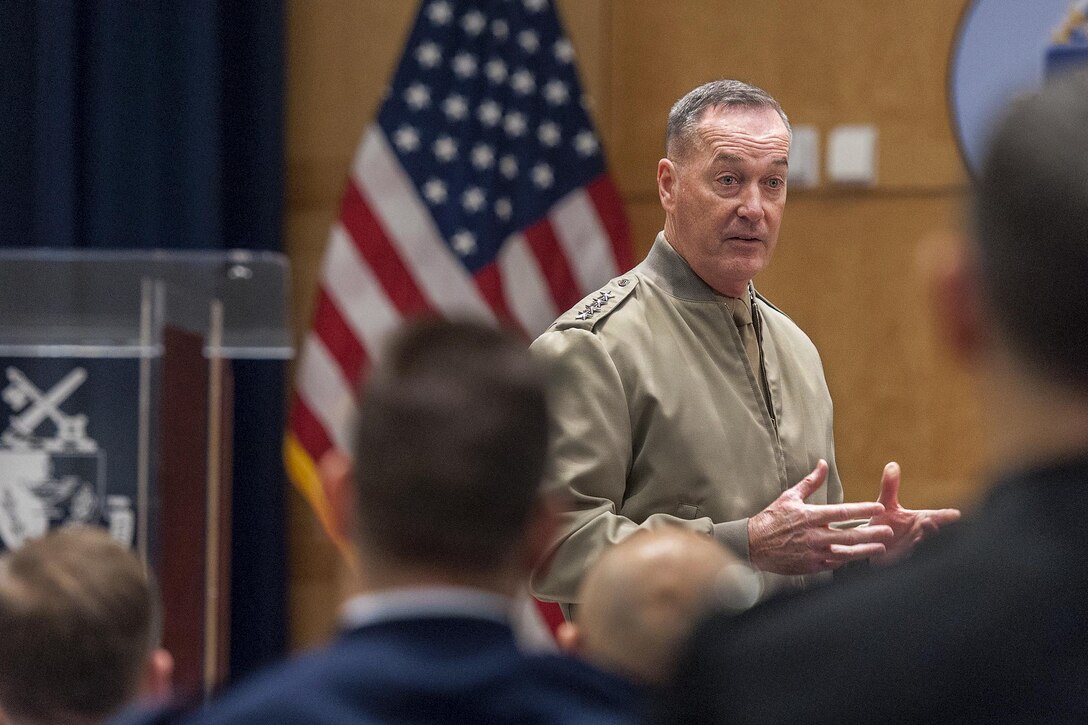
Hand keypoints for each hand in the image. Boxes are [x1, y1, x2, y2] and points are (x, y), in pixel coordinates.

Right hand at [747, 460, 893, 574]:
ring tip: (880, 548)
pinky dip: (845, 560)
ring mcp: (812, 552)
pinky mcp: (810, 566)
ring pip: (845, 553)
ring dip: (864, 550)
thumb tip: (823, 464)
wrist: (753, 544)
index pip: (841, 512)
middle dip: (871, 533)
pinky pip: (832, 563)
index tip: (878, 507)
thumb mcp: (789, 497)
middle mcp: (813, 535)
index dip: (862, 509)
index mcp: (809, 516)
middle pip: (848, 535)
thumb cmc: (771, 519)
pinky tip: (856, 557)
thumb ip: (810, 482)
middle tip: (888, 531)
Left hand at [868, 462, 960, 564]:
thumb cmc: (883, 524)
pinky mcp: (901, 559)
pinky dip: (906, 555)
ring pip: (920, 545)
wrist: (870, 545)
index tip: (956, 514)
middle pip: (930, 531)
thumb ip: (890, 486)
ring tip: (918, 535)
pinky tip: (905, 552)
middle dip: (932, 528)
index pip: (935, 517)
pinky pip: (906, 558)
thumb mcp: (886, 504)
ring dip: (919, 541)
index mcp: (919, 520)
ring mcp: (911, 548)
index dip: (945, 516)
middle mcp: (918, 534)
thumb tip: (892, 464)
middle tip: (931, 522)